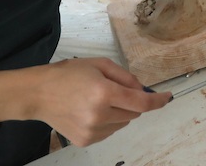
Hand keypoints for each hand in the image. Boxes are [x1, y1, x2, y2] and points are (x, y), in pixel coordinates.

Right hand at [0, 58, 171, 147]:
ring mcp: (92, 131)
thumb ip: (125, 77)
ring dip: (119, 112)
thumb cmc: (69, 74)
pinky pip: (109, 131)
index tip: (167, 98)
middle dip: (131, 102)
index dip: (158, 101)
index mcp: (104, 93)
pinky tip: (90, 111)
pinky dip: (108, 122)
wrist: (38, 94)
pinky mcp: (85, 141)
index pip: (141, 103)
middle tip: (113, 90)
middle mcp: (100, 115)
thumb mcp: (100, 64)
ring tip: (97, 100)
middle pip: (133, 113)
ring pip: (122, 123)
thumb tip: (143, 90)